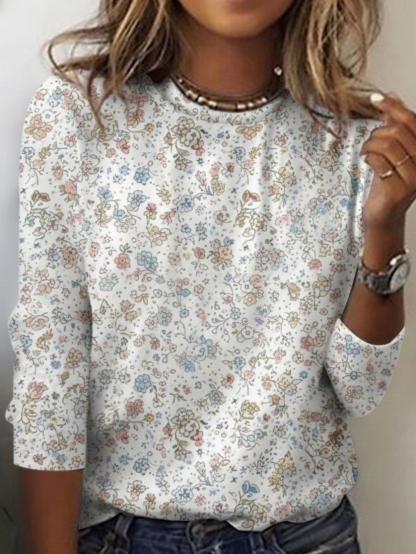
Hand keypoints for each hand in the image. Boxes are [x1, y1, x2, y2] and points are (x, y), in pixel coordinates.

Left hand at [360, 91, 415, 227]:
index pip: (412, 121)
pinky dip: (368, 156)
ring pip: (387, 144)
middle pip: (398, 131)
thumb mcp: (394, 151)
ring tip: (367, 152)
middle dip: (377, 132)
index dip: (393, 107)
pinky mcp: (398, 188)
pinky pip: (379, 161)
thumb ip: (394, 124)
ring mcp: (413, 177)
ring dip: (370, 145)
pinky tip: (366, 160)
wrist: (384, 214)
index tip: (376, 98)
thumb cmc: (388, 182)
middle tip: (369, 143)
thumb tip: (392, 96)